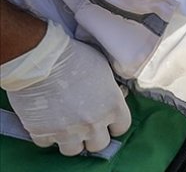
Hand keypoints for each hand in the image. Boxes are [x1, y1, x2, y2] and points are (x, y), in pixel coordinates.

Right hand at [2, 22, 130, 155]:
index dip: (114, 124)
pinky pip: (46, 143)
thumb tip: (115, 94)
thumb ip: (111, 88)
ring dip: (70, 140)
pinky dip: (46, 135)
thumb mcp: (104, 69)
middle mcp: (93, 123)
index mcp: (113, 107)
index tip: (107, 120)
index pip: (122, 128)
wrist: (41, 59)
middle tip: (85, 124)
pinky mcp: (43, 132)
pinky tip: (45, 121)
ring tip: (65, 126)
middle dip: (93, 135)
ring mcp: (68, 131)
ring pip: (73, 150)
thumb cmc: (75, 57)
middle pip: (99, 144)